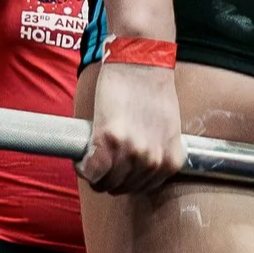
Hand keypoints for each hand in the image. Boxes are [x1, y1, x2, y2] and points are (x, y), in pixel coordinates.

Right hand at [78, 59, 184, 192]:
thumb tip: (139, 167)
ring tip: (92, 156)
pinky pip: (90, 172)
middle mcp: (152, 161)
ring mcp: (130, 153)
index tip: (117, 169)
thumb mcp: (168, 130)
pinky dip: (83, 167)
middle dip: (110, 177)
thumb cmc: (152, 91)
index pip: (142, 189)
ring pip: (105, 183)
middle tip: (102, 161)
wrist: (141, 63)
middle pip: (123, 188)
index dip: (126, 179)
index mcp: (170, 161)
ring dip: (95, 175)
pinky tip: (82, 157)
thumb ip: (157, 152)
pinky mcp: (107, 141)